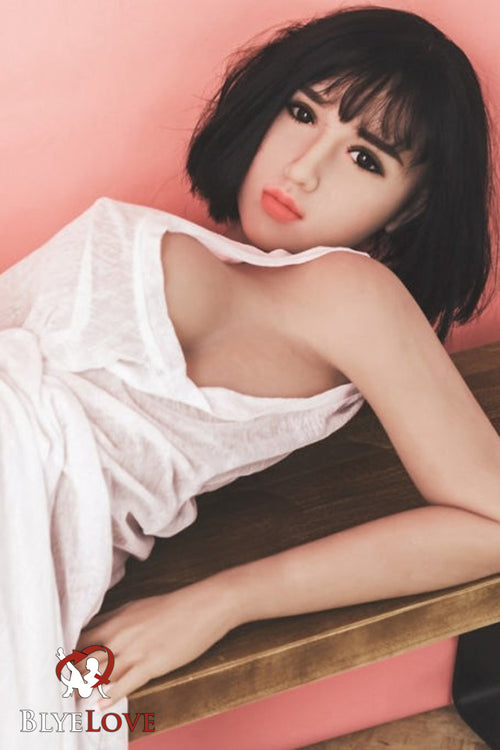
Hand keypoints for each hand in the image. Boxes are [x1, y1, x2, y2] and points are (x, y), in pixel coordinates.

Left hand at [76, 576, 237, 708]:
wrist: (204, 605)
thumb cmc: (173, 606)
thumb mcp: (138, 607)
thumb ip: (117, 621)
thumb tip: (100, 631)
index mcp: (116, 620)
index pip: (80, 639)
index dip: (68, 656)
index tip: (60, 669)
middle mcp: (120, 635)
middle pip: (84, 659)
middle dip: (70, 677)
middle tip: (60, 691)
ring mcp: (135, 650)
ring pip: (100, 673)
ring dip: (85, 689)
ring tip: (72, 702)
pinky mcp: (151, 663)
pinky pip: (125, 684)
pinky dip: (110, 696)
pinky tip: (100, 705)